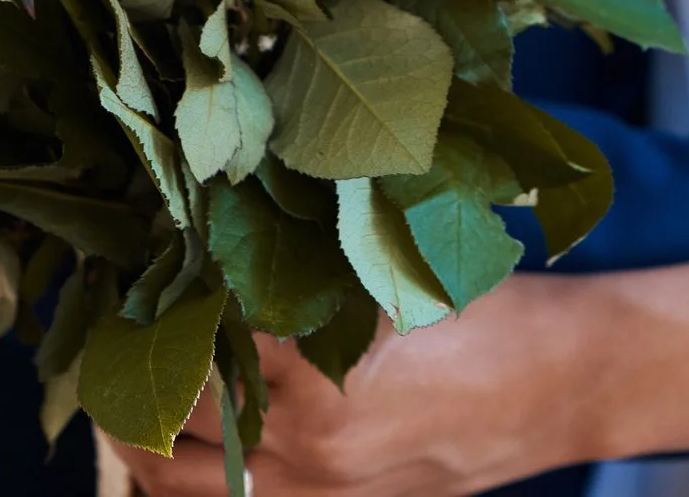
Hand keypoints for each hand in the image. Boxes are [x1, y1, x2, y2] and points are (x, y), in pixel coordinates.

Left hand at [112, 277, 594, 496]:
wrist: (567, 383)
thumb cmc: (489, 306)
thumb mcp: (394, 258)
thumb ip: (302, 253)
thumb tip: (204, 218)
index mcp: (319, 374)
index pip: (188, 333)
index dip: (154, 290)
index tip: (136, 253)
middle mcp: (306, 447)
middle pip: (161, 412)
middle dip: (130, 359)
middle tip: (121, 308)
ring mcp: (317, 494)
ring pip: (172, 479)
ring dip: (141, 426)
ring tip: (134, 371)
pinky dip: (192, 465)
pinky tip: (190, 420)